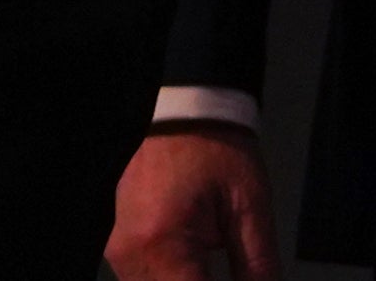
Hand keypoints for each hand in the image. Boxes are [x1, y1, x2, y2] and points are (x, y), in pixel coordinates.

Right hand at [108, 126, 279, 279]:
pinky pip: (142, 280)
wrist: (186, 111)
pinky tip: (193, 269)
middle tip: (235, 272)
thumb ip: (257, 266)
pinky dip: (171, 279)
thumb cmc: (217, 149)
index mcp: (162, 243)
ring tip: (211, 267)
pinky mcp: (117, 245)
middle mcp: (130, 252)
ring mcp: (118, 250)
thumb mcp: (251, 208)